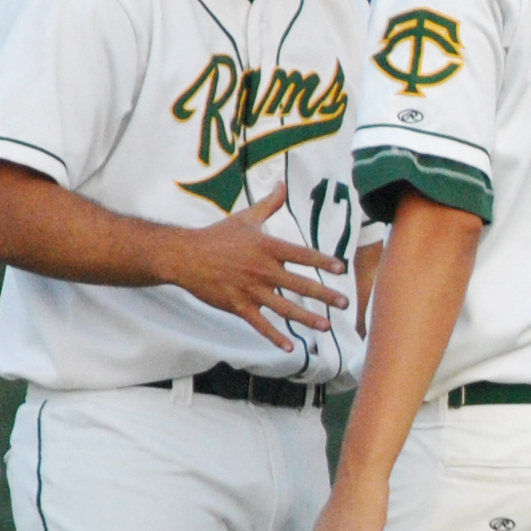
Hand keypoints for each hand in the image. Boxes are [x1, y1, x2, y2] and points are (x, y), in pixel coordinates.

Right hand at [162, 187, 348, 341]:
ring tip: (326, 326)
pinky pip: (260, 324)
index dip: (323, 261)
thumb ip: (270, 204)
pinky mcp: (238, 305)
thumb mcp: (246, 218)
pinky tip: (290, 347)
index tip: (342, 269)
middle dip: (324, 295)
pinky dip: (275, 336)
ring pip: (284, 308)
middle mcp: (262, 269)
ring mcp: (250, 290)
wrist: (186, 255)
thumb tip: (283, 183)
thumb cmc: (218, 235)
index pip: (302, 254)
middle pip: (299, 284)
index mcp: (267, 247)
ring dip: (307, 318)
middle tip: (345, 303)